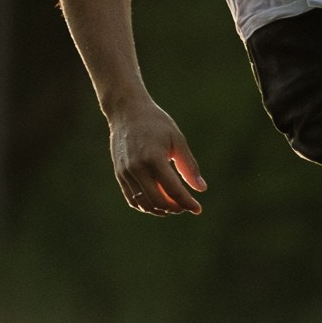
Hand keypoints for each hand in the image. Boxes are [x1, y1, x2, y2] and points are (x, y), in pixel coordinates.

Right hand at [108, 98, 206, 215]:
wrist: (126, 112)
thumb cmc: (156, 123)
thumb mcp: (177, 140)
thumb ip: (189, 166)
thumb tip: (201, 189)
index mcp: (154, 159)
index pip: (174, 190)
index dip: (187, 203)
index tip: (198, 209)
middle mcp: (137, 168)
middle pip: (159, 202)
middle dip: (175, 208)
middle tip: (186, 206)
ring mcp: (126, 173)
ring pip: (144, 204)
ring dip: (161, 210)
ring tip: (173, 205)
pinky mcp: (119, 174)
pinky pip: (132, 199)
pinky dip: (146, 206)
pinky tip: (158, 203)